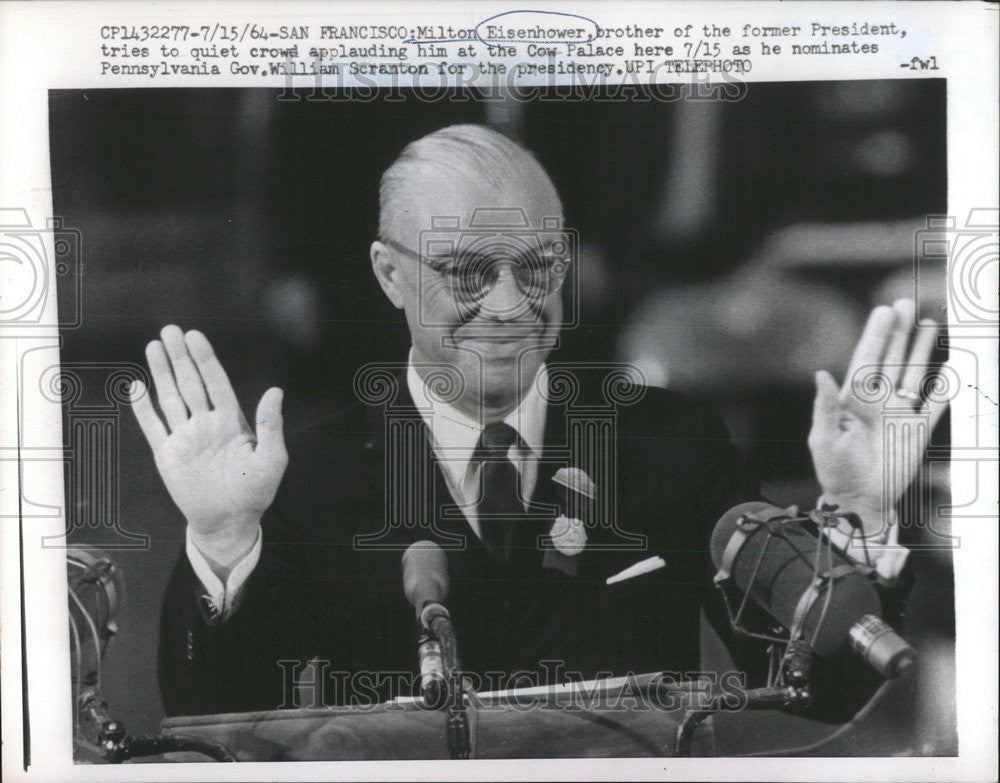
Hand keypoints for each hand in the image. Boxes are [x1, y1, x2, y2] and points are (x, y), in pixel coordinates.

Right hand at [130, 325, 287, 566]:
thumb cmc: (256, 490)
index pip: (215, 382)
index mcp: (231, 421)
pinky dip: (142, 408)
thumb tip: (275, 391)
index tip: (195, 336)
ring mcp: (185, 437)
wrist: (231, 521)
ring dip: (161, 373)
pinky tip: (135, 386)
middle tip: (169, 330)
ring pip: (170, 398)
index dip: (205, 360)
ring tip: (154, 346)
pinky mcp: (167, 455)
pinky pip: (152, 426)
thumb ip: (270, 425)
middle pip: (190, 383)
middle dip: (180, 358)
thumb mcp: (271, 459)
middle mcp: (206, 423)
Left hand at [808, 299, 947, 534]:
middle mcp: (878, 400)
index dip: (876, 335)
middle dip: (899, 331)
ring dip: (922, 349)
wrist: (859, 500)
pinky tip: (954, 367)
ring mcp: (899, 413)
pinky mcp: (917, 430)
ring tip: (930, 323)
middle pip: (892, 358)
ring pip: (915, 373)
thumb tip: (821, 374)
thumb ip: (825, 406)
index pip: (866, 359)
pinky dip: (945, 387)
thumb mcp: (823, 438)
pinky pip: (935, 404)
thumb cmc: (834, 470)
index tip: (884, 310)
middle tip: (906, 302)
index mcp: (853, 399)